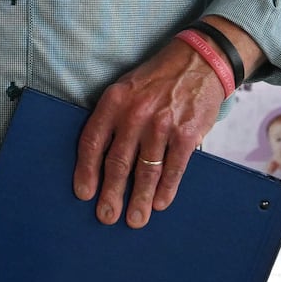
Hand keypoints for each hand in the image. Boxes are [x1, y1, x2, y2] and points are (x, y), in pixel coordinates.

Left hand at [71, 38, 222, 227]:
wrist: (197, 62)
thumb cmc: (155, 80)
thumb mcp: (125, 89)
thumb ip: (112, 118)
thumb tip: (98, 157)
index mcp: (113, 102)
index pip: (92, 141)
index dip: (86, 170)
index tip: (84, 193)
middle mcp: (135, 114)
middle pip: (117, 162)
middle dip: (111, 193)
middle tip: (106, 216)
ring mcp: (162, 125)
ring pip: (146, 171)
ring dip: (139, 199)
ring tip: (135, 219)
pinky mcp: (187, 134)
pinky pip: (174, 169)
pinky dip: (166, 189)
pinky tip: (159, 203)